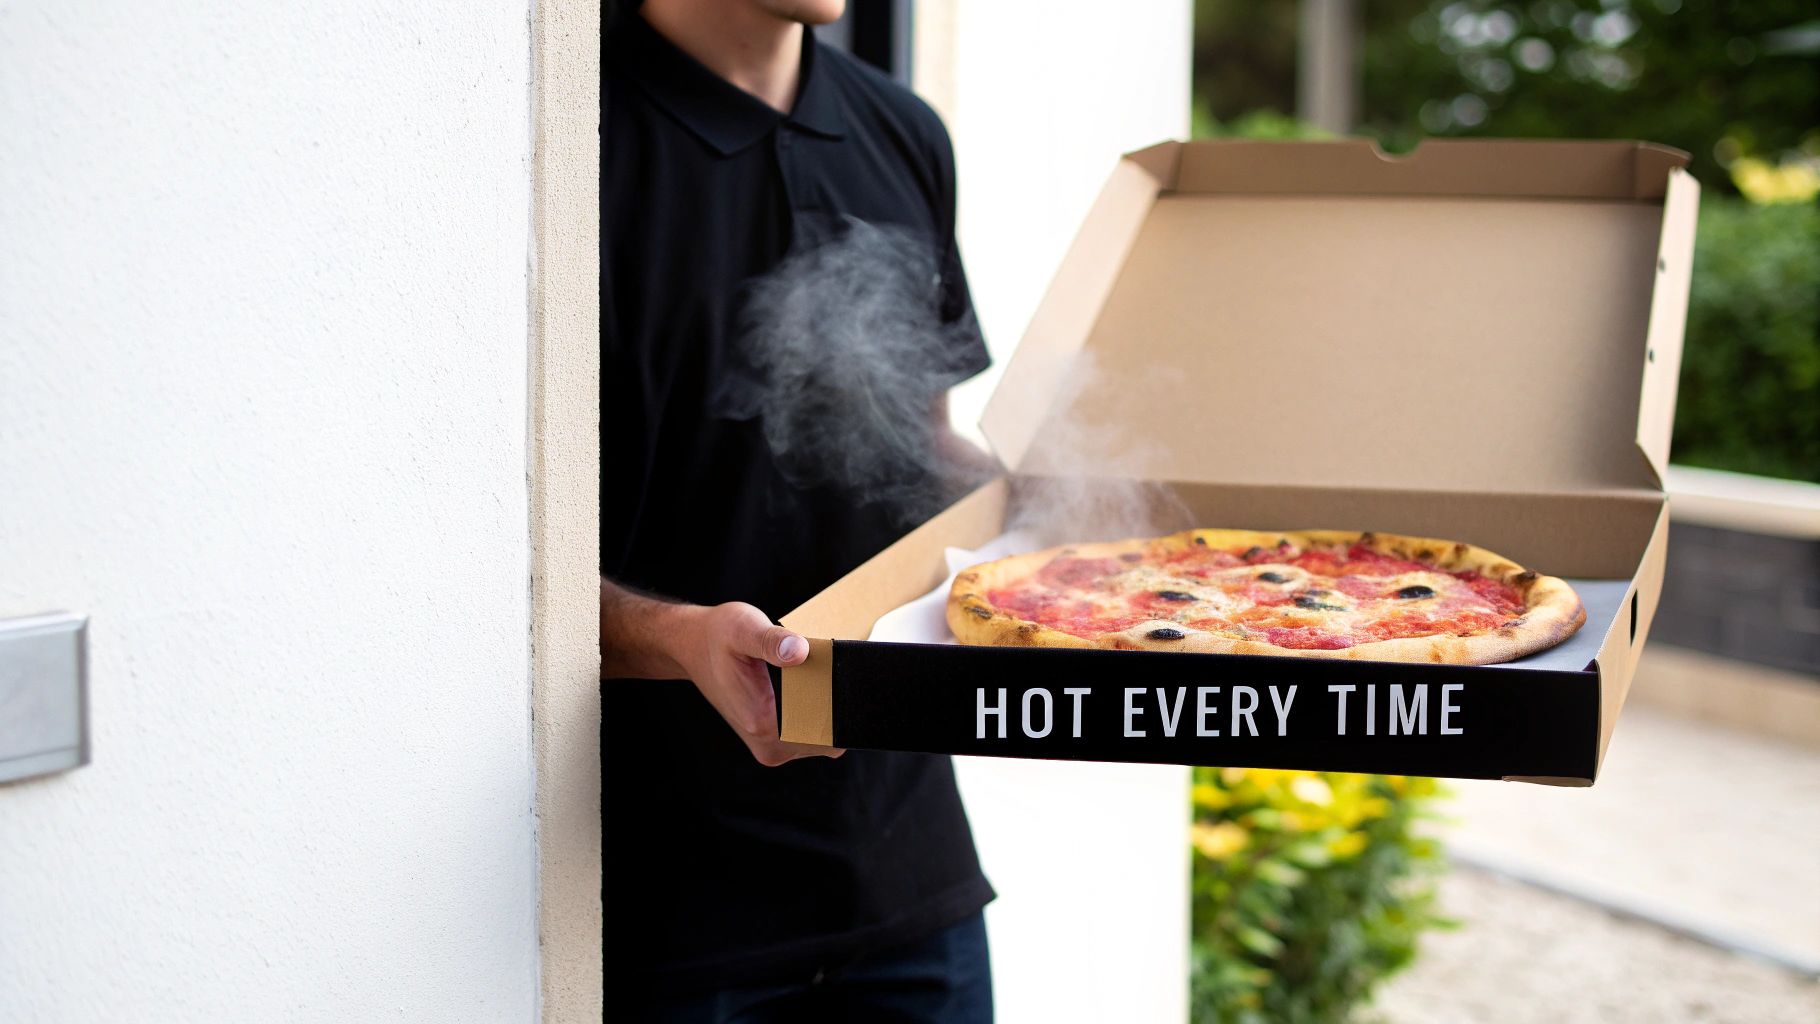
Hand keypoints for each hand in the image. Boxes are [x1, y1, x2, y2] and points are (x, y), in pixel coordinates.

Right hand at [671, 602, 844, 766]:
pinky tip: (802, 684)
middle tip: (821, 668)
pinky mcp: (774, 740)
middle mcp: (769, 746)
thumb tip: (800, 651)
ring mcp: (772, 747)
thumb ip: (772, 641)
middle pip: (829, 737)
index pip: (826, 734)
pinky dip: (816, 711)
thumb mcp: (744, 628)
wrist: (694, 646)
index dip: (839, 706)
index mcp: (762, 726)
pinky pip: (811, 732)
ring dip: (825, 708)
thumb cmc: (718, 636)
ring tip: (807, 674)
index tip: (835, 676)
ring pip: (822, 737)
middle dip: (835, 706)